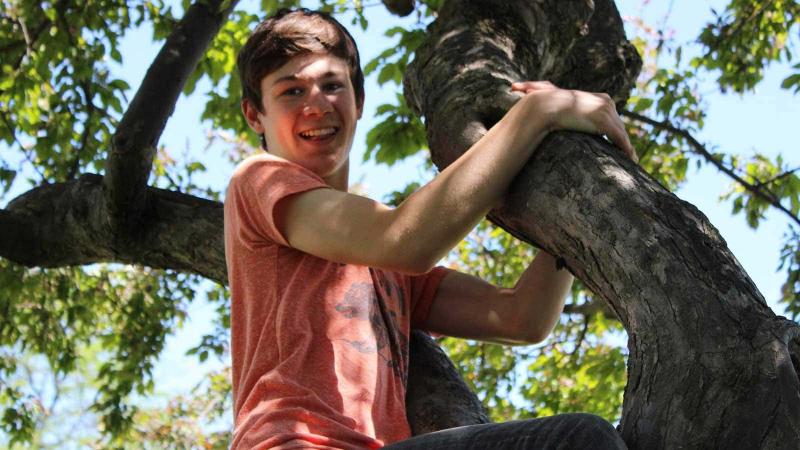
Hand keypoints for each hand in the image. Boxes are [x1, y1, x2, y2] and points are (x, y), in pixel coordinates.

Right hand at [511, 81, 637, 162]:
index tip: (619, 141)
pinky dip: (627, 150)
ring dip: (627, 147)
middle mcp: (608, 102)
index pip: (614, 117)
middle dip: (623, 139)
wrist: (545, 107)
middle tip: (629, 155)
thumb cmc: (549, 106)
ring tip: (631, 160)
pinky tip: (631, 160)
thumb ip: (570, 112)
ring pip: (621, 133)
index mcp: (602, 98)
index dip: (617, 130)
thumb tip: (543, 107)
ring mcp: (607, 112)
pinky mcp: (605, 123)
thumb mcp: (563, 106)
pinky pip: (620, 139)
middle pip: (620, 125)